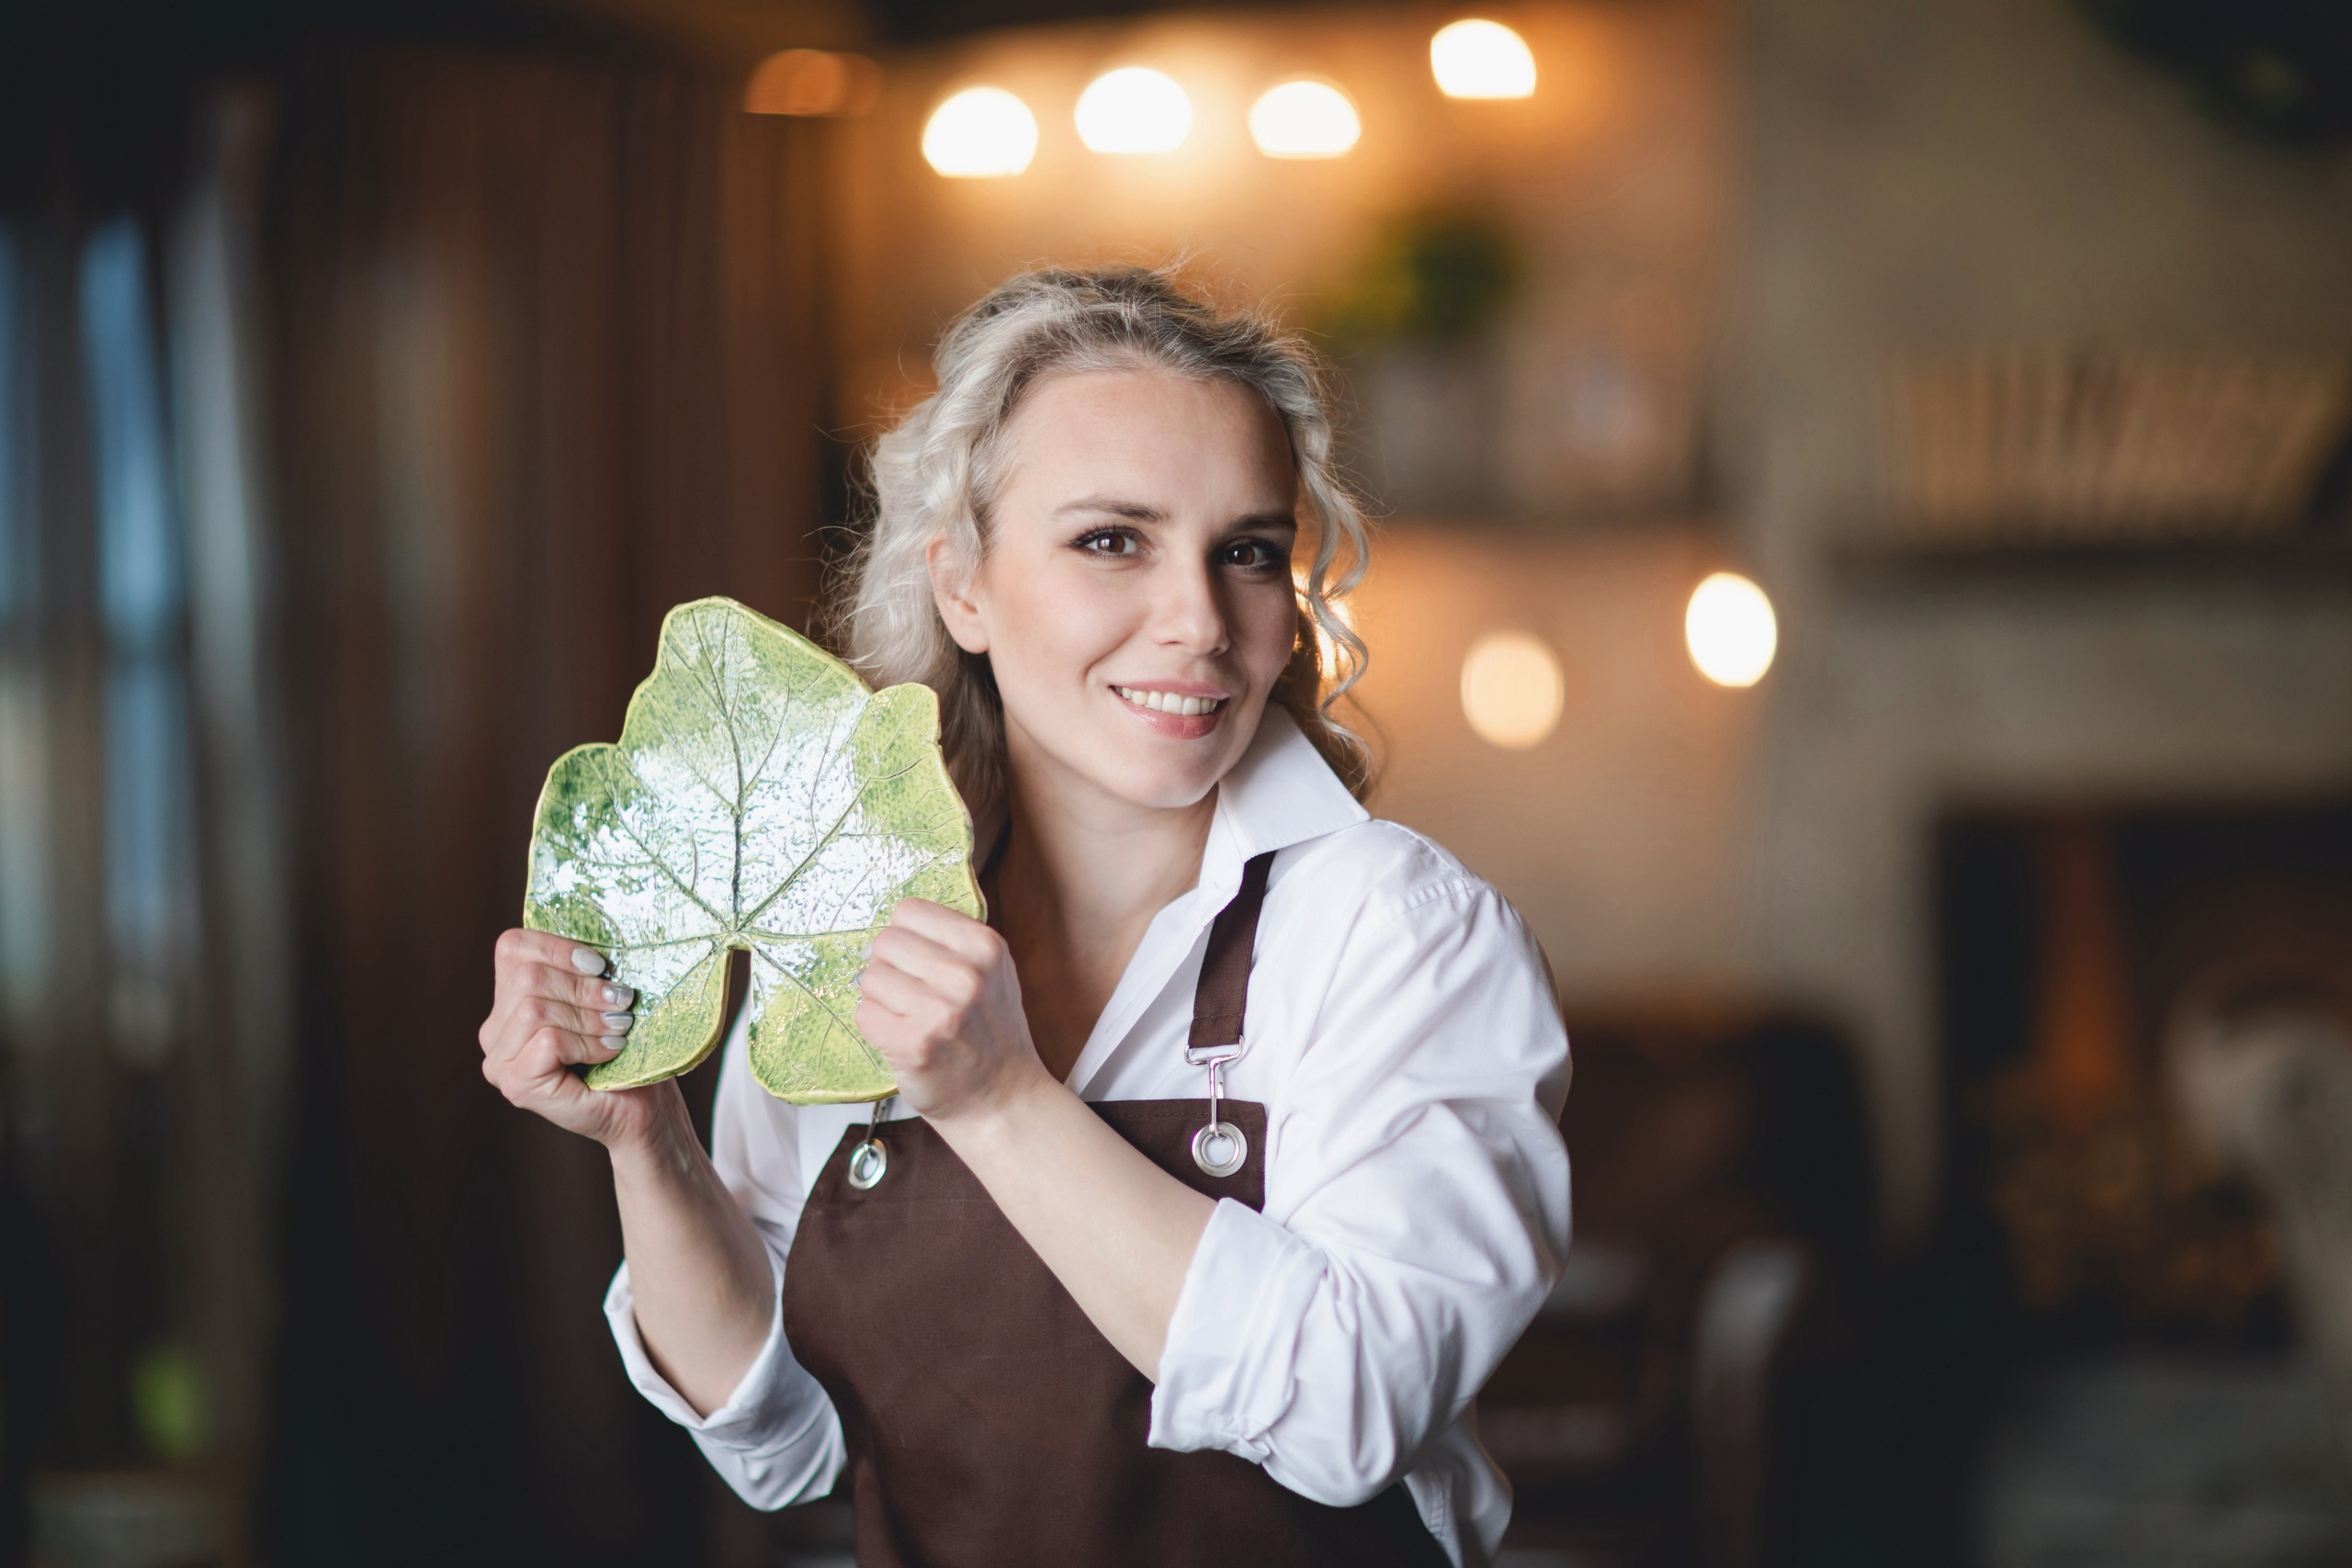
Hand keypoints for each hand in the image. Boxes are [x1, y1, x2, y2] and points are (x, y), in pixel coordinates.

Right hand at [480, 928, 668, 1147]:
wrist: (641, 1106)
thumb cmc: (626, 1047)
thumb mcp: (602, 994)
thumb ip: (583, 968)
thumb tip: (593, 940)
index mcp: (508, 999)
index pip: (512, 948)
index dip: (558, 947)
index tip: (601, 965)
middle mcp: (494, 1031)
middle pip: (528, 978)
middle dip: (583, 987)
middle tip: (621, 1002)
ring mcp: (499, 1061)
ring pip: (534, 1008)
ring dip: (588, 1015)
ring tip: (618, 1027)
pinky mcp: (517, 1085)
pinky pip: (547, 1040)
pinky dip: (586, 1042)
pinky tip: (608, 1052)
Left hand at [856, 899, 1048, 1122]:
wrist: (1001, 1098)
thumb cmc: (990, 1033)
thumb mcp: (992, 972)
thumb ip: (952, 941)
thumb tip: (891, 924)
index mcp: (985, 947)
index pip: (909, 910)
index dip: (904, 935)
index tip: (914, 959)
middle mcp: (966, 976)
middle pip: (885, 941)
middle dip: (888, 965)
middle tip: (909, 994)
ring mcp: (940, 1012)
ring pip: (870, 977)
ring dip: (880, 998)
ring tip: (909, 1018)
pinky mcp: (913, 1045)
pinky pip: (864, 1013)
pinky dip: (875, 1026)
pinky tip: (902, 1038)